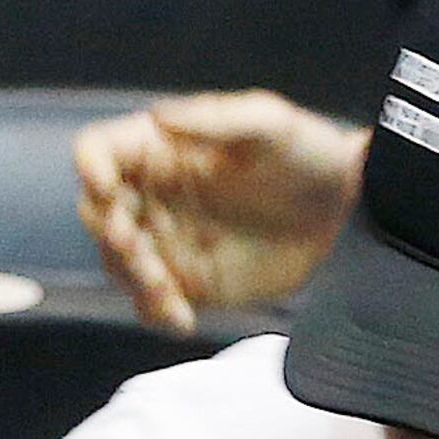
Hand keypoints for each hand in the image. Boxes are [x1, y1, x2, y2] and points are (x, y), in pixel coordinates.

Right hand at [74, 93, 364, 331]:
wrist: (347, 211)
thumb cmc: (309, 154)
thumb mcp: (269, 124)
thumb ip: (213, 120)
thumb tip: (158, 118)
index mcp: (160, 149)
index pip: (99, 151)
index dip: (92, 169)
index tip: (109, 191)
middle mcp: (153, 194)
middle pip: (97, 213)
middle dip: (110, 236)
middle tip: (140, 253)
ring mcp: (166, 240)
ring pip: (118, 264)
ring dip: (133, 281)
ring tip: (169, 296)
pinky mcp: (187, 281)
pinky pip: (152, 302)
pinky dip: (157, 313)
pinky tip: (184, 319)